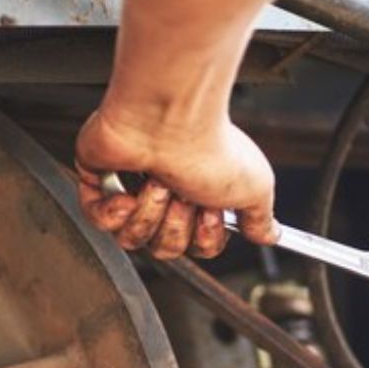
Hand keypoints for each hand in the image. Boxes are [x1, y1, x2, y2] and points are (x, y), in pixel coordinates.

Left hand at [74, 107, 278, 258]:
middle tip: (184, 193)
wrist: (168, 118)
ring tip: (158, 181)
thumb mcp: (256, 188)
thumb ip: (261, 218)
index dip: (205, 238)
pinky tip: (127, 192)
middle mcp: (165, 193)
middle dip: (177, 226)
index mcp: (199, 195)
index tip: (212, 211)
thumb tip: (269, 234)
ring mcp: (130, 187)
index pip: (198, 246)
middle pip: (165, 249)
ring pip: (133, 239)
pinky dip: (114, 212)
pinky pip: (100, 222)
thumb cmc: (210, 146)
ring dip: (150, 214)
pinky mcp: (99, 180)